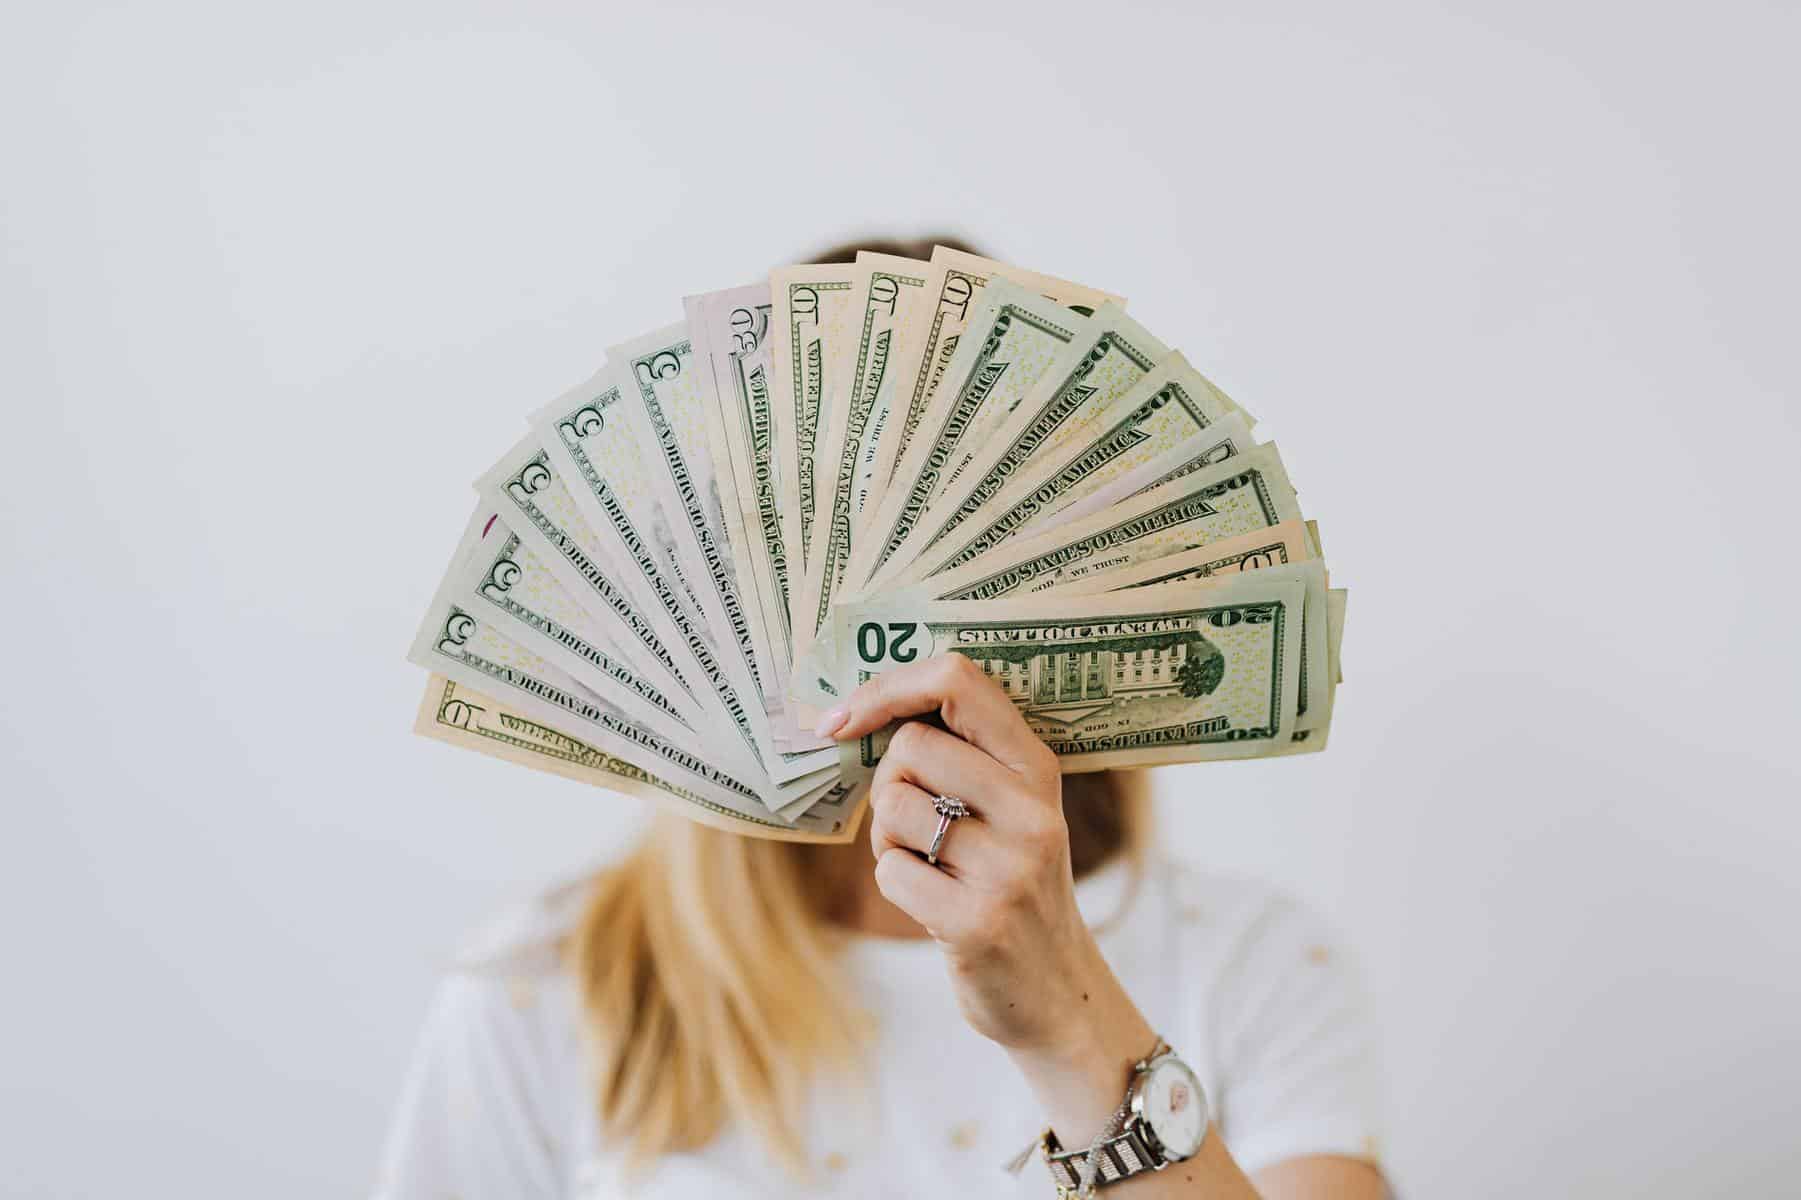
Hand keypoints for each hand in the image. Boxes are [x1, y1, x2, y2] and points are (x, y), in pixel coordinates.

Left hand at [820, 654, 1155, 1115]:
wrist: (1056, 992)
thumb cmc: (1011, 884)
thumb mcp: (1013, 809)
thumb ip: (962, 755)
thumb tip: (856, 708)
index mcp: (1037, 767)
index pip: (958, 680)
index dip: (887, 687)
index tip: (843, 718)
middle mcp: (1032, 809)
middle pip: (910, 745)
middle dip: (888, 783)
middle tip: (914, 825)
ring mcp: (1009, 866)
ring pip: (893, 807)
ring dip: (889, 840)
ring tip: (930, 867)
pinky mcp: (978, 922)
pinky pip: (889, 872)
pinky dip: (895, 884)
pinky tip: (934, 904)